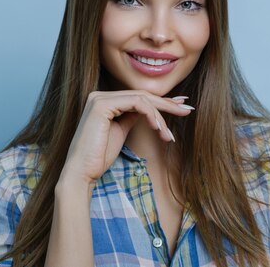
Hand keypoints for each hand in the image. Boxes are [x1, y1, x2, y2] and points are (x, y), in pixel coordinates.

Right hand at [58, 90, 191, 187]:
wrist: (82, 172)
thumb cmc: (99, 156)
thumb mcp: (121, 130)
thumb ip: (134, 116)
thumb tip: (153, 109)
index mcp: (104, 100)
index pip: (139, 97)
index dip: (162, 101)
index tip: (181, 106)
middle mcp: (101, 95)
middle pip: (143, 95)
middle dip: (168, 104)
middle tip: (188, 110)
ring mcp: (100, 98)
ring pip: (142, 99)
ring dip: (161, 116)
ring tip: (169, 135)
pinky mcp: (102, 105)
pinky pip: (136, 103)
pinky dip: (151, 115)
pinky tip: (159, 129)